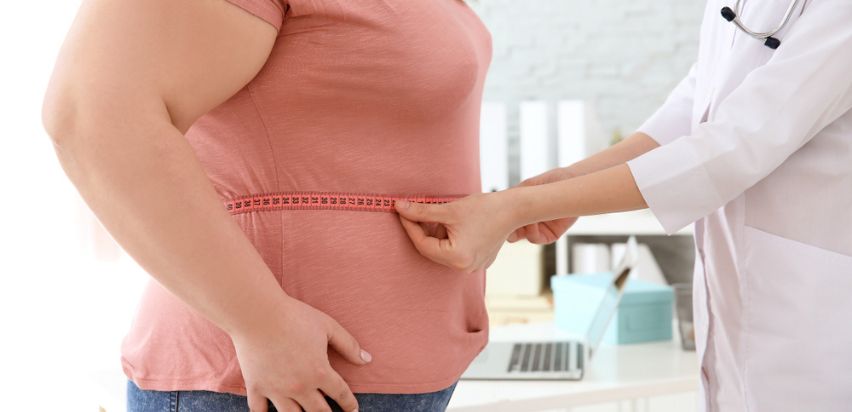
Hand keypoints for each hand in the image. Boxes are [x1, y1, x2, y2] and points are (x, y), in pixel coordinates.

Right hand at [231, 297, 370, 411]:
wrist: (258, 313)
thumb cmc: (295, 316)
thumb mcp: (328, 326)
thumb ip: (349, 345)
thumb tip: (367, 359)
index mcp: (320, 372)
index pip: (341, 394)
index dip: (350, 404)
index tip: (353, 410)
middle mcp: (300, 387)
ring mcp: (276, 390)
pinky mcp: (256, 387)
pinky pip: (260, 411)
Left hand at [395, 191, 519, 272]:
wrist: (514, 209)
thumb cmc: (484, 208)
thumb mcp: (449, 209)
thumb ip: (422, 212)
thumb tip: (398, 207)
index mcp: (456, 258)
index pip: (422, 244)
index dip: (409, 227)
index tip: (401, 211)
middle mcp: (464, 268)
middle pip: (432, 250)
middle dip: (422, 231)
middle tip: (413, 212)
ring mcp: (473, 267)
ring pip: (444, 250)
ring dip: (436, 234)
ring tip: (436, 214)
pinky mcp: (480, 261)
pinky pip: (456, 251)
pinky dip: (449, 238)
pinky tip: (450, 222)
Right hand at [507, 167, 578, 243]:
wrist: (574, 184)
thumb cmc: (553, 180)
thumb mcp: (530, 184)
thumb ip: (515, 193)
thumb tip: (501, 202)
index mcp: (520, 209)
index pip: (504, 219)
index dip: (500, 219)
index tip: (501, 213)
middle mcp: (528, 220)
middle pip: (510, 232)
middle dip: (507, 229)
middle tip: (509, 222)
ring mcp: (538, 228)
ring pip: (522, 236)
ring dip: (522, 228)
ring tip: (527, 218)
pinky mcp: (550, 235)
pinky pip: (536, 239)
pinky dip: (532, 232)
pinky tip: (535, 221)